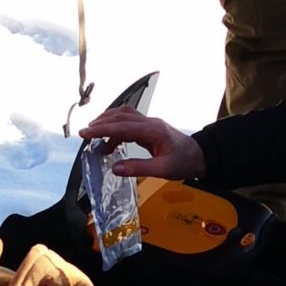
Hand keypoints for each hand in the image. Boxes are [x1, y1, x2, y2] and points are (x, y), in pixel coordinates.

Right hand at [78, 106, 204, 181]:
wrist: (200, 156)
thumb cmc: (185, 162)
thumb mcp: (163, 170)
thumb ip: (139, 168)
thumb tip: (115, 168)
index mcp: (153, 131)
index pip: (122, 127)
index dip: (102, 130)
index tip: (86, 133)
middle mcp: (150, 123)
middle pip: (121, 116)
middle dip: (101, 123)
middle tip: (85, 134)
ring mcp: (150, 123)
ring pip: (124, 116)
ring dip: (107, 123)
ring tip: (94, 136)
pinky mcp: (149, 128)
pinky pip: (128, 122)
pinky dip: (115, 128)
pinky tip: (109, 141)